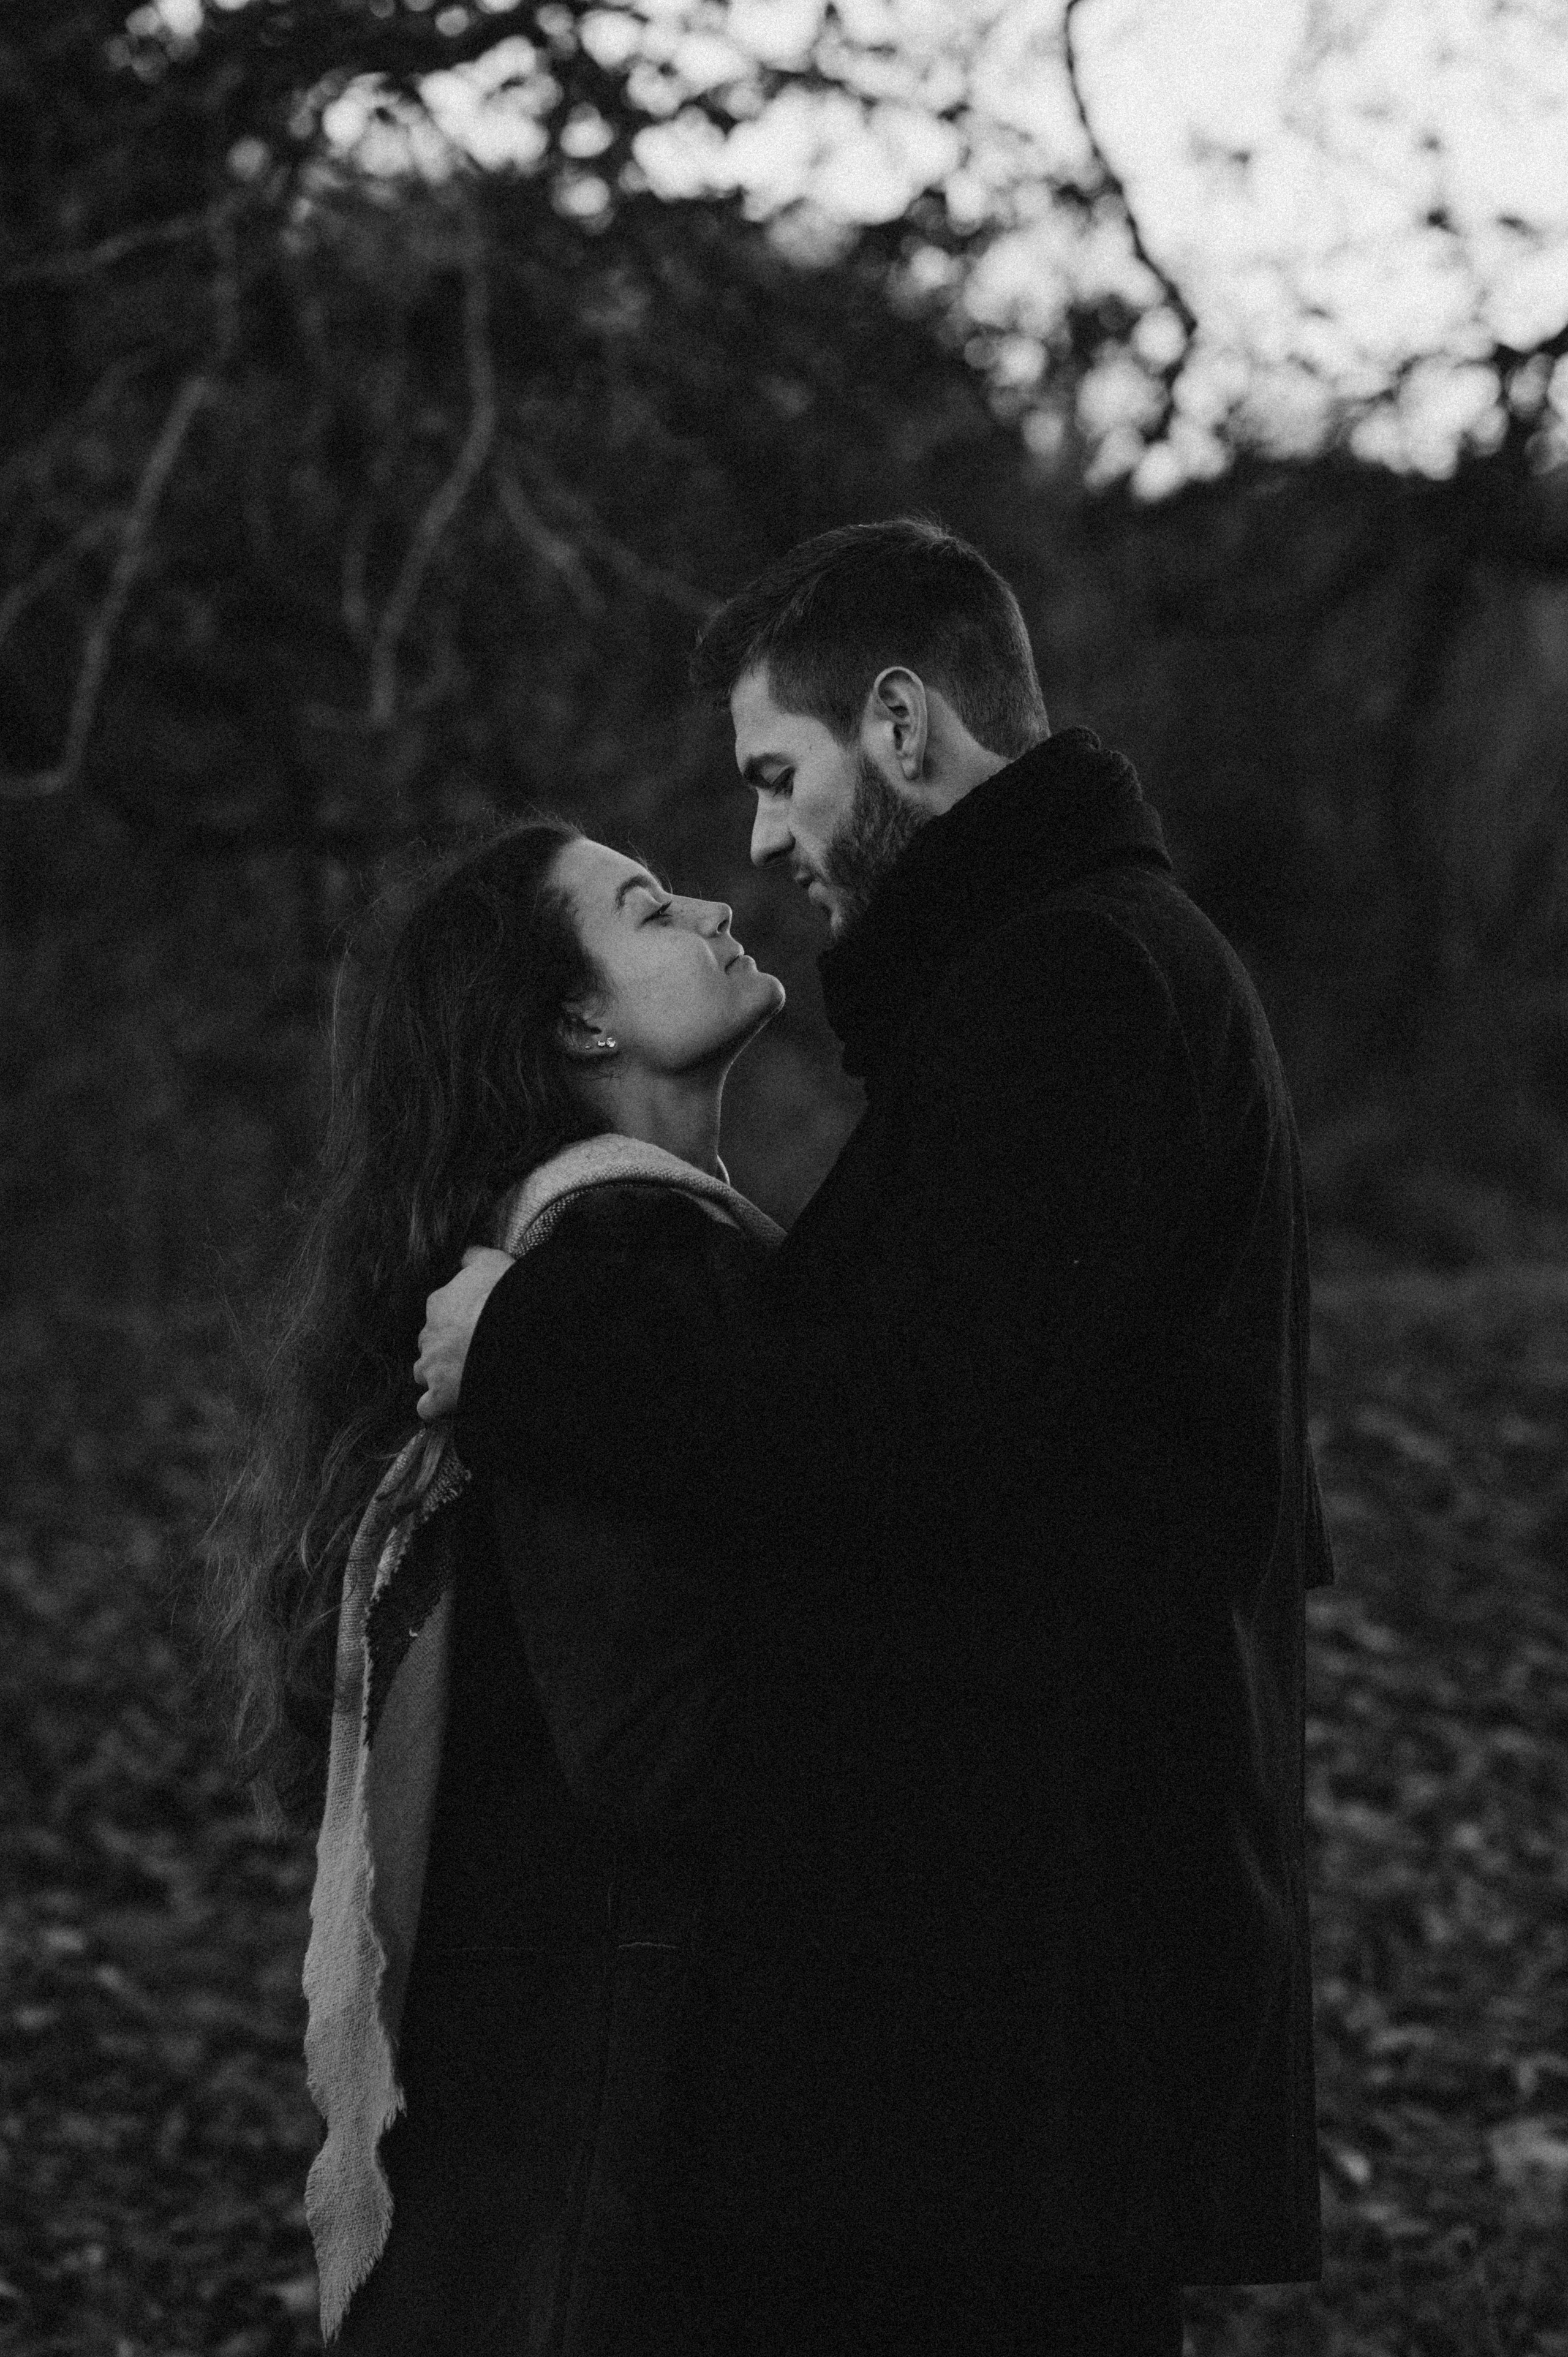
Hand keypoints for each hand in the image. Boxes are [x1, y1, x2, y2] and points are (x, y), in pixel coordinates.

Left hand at [414, 1247, 512, 1421]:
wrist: (514, 1329)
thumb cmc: (505, 1294)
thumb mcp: (492, 1262)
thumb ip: (474, 1257)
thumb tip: (465, 1254)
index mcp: (439, 1304)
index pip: (439, 1314)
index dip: (456, 1322)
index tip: (474, 1326)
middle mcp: (428, 1335)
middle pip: (429, 1344)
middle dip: (444, 1350)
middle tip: (472, 1352)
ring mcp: (432, 1366)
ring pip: (423, 1373)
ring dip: (437, 1376)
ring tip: (462, 1379)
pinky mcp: (440, 1395)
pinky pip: (427, 1407)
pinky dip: (436, 1408)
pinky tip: (449, 1406)